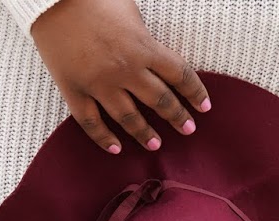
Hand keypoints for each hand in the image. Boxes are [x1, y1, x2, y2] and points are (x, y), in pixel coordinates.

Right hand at [28, 0, 210, 154]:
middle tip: (188, 129)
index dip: (195, 92)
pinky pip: (91, 122)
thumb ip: (144, 39)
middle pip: (159, 100)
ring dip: (145, 133)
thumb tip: (152, 57)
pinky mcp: (74, 91)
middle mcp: (125, 70)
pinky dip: (104, 138)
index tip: (204, 106)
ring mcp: (99, 84)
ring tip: (155, 144)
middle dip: (177, 117)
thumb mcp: (130, 11)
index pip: (179, 75)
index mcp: (143, 47)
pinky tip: (116, 148)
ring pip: (128, 117)